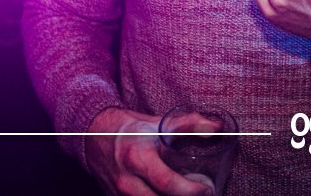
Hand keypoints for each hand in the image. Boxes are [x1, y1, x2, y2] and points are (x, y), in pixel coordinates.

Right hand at [86, 107, 212, 195]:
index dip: (190, 190)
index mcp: (138, 158)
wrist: (93, 135)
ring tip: (188, 195)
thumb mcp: (158, 123)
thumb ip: (189, 124)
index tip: (207, 189)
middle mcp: (126, 180)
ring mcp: (118, 194)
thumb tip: (217, 128)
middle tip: (203, 194)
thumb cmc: (130, 129)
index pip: (167, 183)